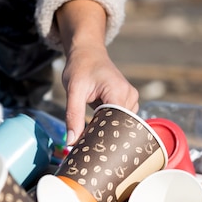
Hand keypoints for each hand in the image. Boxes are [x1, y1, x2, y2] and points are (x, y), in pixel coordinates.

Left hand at [56, 0, 138, 144]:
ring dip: (107, 131)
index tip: (92, 149)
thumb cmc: (80, 67)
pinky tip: (97, 129)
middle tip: (89, 148)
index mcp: (119, 92)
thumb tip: (71, 141)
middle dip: (105, 137)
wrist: (87, 52)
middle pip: (121, 126)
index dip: (105, 137)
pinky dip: (108, 125)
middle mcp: (130, 96)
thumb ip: (72, 116)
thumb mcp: (73, 90)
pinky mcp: (126, 102)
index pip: (118, 123)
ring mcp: (130, 99)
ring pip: (121, 125)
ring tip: (92, 138)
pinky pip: (120, 119)